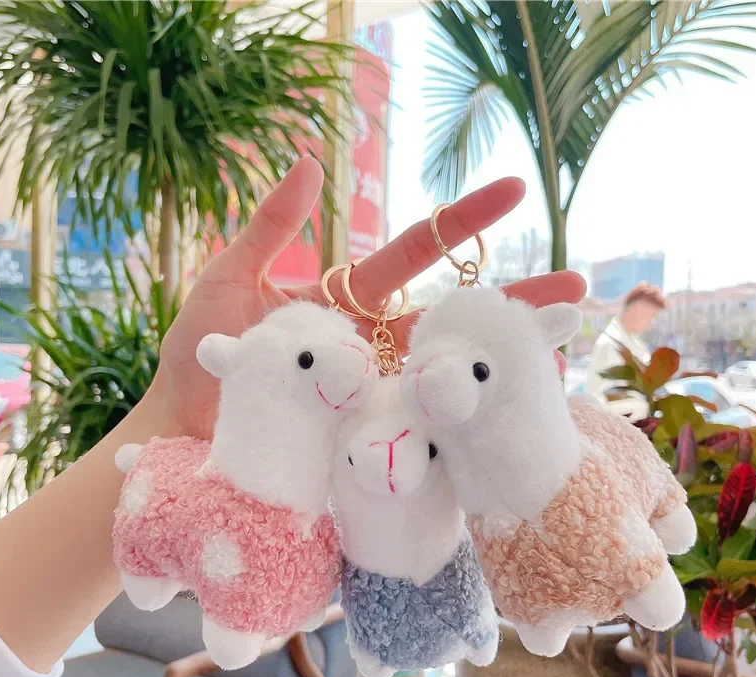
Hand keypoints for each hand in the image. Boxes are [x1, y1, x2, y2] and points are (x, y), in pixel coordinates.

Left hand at [152, 157, 585, 438]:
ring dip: (505, 364)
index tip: (513, 191)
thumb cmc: (198, 358)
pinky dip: (466, 426)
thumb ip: (270, 226)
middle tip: (577, 285)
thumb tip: (307, 159)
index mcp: (346, 304)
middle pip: (451, 320)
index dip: (462, 224)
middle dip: (513, 302)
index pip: (414, 256)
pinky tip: (514, 421)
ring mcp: (373, 394)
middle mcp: (371, 348)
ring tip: (566, 348)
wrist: (178, 432)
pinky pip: (421, 431)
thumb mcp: (229, 280)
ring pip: (448, 375)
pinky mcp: (364, 438)